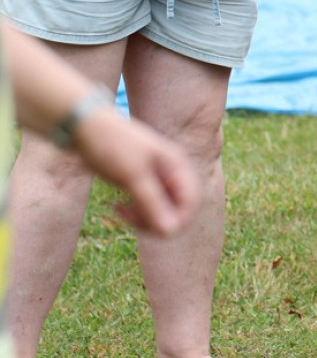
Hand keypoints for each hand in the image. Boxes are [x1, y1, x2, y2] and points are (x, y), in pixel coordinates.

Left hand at [73, 107, 202, 235]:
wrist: (84, 127)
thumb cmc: (112, 144)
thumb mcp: (132, 175)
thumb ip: (152, 202)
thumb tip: (170, 231)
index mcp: (177, 166)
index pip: (191, 202)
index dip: (179, 219)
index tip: (153, 227)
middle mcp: (171, 173)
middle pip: (178, 210)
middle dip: (157, 220)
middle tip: (129, 218)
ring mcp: (156, 179)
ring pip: (161, 211)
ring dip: (143, 219)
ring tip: (120, 211)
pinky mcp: (140, 183)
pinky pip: (146, 208)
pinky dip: (134, 213)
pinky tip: (116, 207)